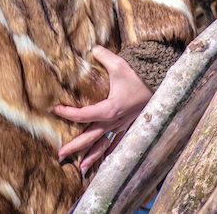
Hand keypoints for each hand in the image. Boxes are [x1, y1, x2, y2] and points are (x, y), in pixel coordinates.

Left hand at [54, 45, 152, 173]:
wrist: (162, 86)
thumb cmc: (140, 77)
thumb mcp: (119, 64)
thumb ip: (102, 55)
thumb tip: (91, 47)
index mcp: (109, 109)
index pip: (83, 115)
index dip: (67, 113)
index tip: (54, 109)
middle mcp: (114, 121)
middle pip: (90, 137)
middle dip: (74, 146)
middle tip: (59, 154)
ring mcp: (122, 126)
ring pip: (104, 145)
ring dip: (92, 157)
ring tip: (80, 169)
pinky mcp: (129, 126)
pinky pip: (118, 144)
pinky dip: (110, 153)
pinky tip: (105, 161)